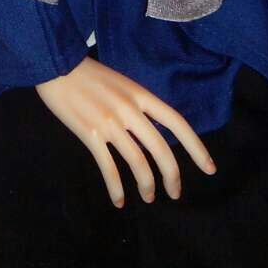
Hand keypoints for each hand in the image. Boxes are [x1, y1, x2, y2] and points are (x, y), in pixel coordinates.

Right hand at [35, 57, 214, 207]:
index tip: (209, 168)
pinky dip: (116, 188)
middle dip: (173, 176)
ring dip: (147, 185)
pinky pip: (109, 168)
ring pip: (138, 162)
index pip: (176, 122)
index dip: (196, 147)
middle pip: (161, 149)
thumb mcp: (122, 84)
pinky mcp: (90, 134)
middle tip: (175, 193)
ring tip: (149, 197)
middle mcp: (129, 109)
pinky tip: (119, 200)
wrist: (57, 67)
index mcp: (140, 94)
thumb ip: (138, 106)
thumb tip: (152, 134)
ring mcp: (110, 122)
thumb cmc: (90, 75)